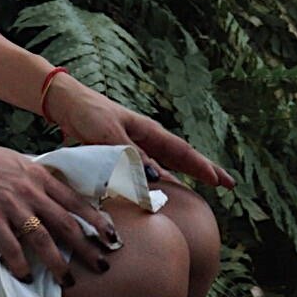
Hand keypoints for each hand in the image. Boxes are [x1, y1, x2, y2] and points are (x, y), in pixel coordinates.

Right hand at [0, 141, 120, 285]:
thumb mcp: (20, 163)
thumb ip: (38, 180)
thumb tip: (55, 194)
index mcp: (40, 177)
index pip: (75, 201)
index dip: (96, 220)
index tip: (112, 235)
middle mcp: (31, 192)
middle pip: (66, 224)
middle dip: (86, 247)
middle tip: (102, 265)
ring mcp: (12, 206)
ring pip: (43, 240)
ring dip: (57, 263)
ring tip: (67, 281)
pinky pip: (10, 247)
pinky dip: (20, 264)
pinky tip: (25, 276)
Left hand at [44, 75, 235, 191]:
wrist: (67, 104)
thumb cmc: (89, 113)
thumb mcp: (110, 134)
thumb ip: (130, 156)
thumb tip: (155, 177)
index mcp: (148, 131)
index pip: (182, 152)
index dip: (201, 167)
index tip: (220, 181)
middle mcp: (146, 140)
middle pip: (181, 159)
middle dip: (204, 171)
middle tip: (229, 185)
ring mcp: (136, 148)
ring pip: (166, 166)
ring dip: (183, 179)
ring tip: (204, 191)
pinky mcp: (121, 156)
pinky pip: (146, 172)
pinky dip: (158, 182)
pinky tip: (163, 192)